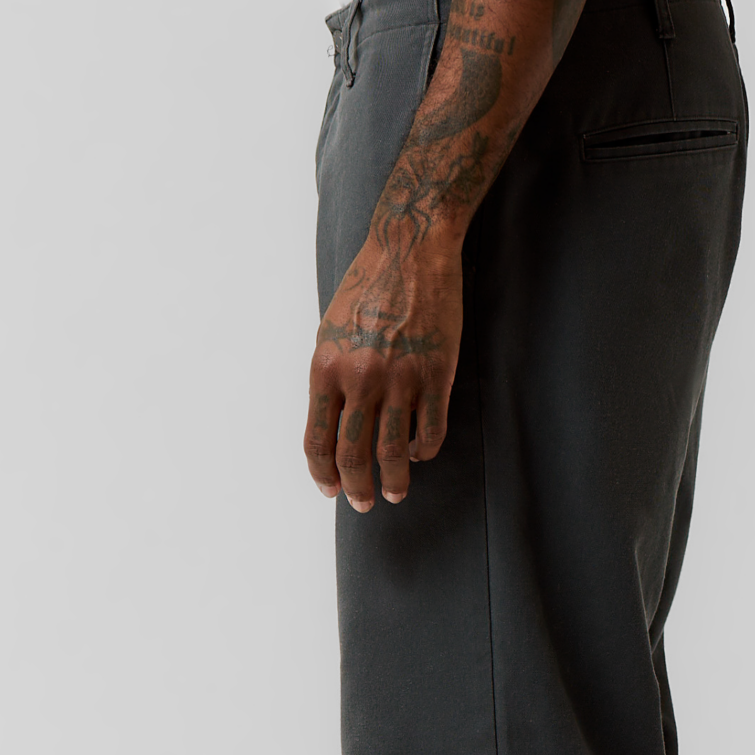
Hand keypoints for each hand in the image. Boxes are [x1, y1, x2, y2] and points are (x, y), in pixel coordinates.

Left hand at [304, 231, 462, 510]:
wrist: (411, 251)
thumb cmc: (367, 290)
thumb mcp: (331, 333)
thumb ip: (330, 381)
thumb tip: (333, 429)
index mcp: (326, 368)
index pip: (317, 440)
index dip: (323, 473)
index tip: (330, 489)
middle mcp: (360, 378)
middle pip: (353, 454)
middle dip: (356, 488)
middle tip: (362, 503)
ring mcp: (401, 378)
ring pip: (393, 452)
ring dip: (392, 481)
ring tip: (394, 493)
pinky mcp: (437, 375)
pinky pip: (430, 431)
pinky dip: (422, 451)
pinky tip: (418, 452)